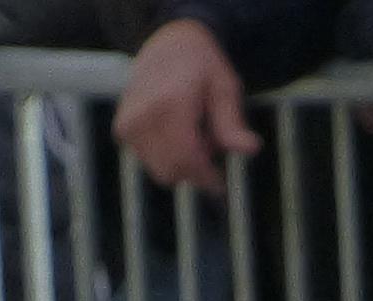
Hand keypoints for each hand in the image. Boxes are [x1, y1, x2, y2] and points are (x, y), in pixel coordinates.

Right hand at [114, 20, 257, 192]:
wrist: (167, 42)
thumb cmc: (202, 65)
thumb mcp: (226, 87)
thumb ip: (232, 123)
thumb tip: (250, 148)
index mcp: (169, 103)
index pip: (187, 157)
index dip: (206, 178)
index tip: (221, 186)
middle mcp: (143, 114)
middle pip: (172, 170)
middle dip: (195, 168)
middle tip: (208, 141)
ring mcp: (128, 123)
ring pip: (161, 170)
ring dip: (181, 162)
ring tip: (192, 132)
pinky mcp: (122, 130)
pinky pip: (149, 161)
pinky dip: (166, 155)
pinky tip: (175, 132)